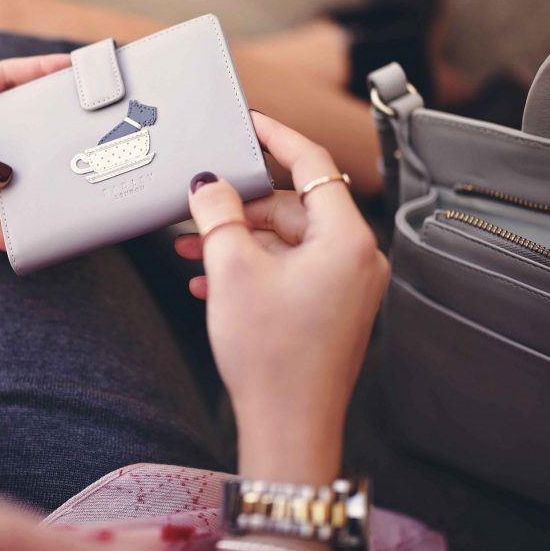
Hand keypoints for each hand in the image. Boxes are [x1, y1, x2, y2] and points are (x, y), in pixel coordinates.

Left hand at [0, 54, 70, 320]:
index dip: (38, 71)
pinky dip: (10, 232)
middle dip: (50, 132)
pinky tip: (28, 239)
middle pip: (17, 131)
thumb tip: (0, 176)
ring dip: (36, 188)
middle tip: (85, 136)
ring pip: (12, 181)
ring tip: (66, 192)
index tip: (76, 68)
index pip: (1, 80)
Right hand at [175, 111, 388, 483]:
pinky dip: (252, 269)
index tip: (250, 121)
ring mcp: (346, 287)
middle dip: (241, 208)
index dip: (276, 137)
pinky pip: (290, 271)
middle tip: (199, 210)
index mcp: (346, 239)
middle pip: (293, 207)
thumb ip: (218, 214)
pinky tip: (211, 282)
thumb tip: (209, 185)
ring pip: (286, 242)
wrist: (288, 429)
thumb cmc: (271, 358)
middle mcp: (356, 259)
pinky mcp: (330, 309)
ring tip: (193, 253)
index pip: (313, 165)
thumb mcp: (232, 270)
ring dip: (239, 242)